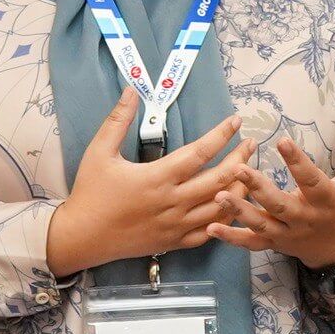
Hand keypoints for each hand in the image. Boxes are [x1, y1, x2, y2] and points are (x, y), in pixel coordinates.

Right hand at [45, 88, 253, 277]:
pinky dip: (226, 219)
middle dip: (241, 159)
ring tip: (250, 171)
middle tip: (252, 144)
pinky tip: (234, 206)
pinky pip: (209, 232)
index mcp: (158, 178)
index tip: (235, 121)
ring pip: (221, 208)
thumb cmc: (90, 193)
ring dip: (240, 188)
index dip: (221, 135)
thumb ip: (117, 120)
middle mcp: (173, 202)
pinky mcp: (174, 242)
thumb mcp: (99, 152)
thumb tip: (131, 91)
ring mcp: (176, 225)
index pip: (200, 153)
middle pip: (220, 179)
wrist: (82, 237)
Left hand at [207, 114, 334, 269]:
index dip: (297, 162)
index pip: (311, 180)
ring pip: (261, 225)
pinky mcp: (274, 244)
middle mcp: (305, 219)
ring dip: (239, 212)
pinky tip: (211, 228)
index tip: (281, 141)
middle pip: (280, 205)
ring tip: (218, 196)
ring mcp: (288, 235)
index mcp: (327, 201)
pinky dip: (231, 238)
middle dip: (258, 188)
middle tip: (237, 169)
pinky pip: (251, 244)